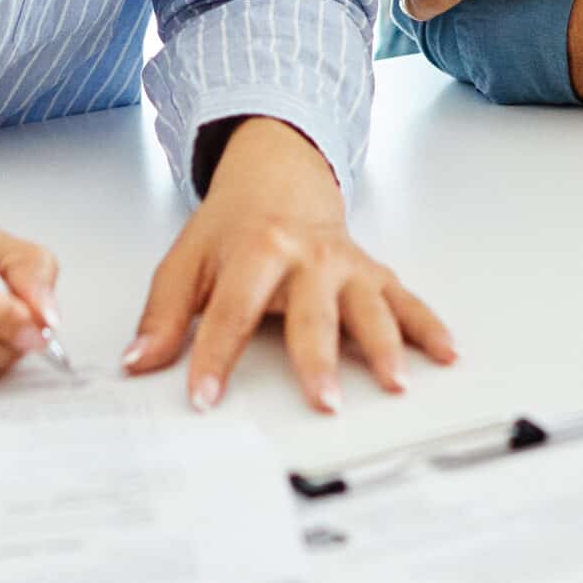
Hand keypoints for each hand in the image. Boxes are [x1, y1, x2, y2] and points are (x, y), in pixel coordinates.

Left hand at [123, 117, 455, 411]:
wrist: (279, 182)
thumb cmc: (233, 230)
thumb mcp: (186, 262)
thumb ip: (162, 315)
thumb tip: (137, 361)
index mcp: (255, 248)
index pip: (231, 310)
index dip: (215, 355)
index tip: (204, 397)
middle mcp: (306, 255)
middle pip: (311, 312)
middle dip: (317, 357)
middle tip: (323, 400)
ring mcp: (346, 264)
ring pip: (369, 306)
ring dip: (385, 345)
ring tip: (394, 384)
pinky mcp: (373, 273)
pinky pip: (406, 300)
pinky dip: (428, 326)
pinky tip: (444, 354)